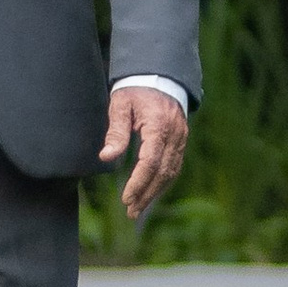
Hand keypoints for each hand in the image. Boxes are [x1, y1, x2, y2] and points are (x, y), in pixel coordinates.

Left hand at [101, 84, 187, 223]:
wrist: (159, 75)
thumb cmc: (136, 89)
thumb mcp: (121, 105)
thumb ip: (116, 132)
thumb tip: (106, 157)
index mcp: (159, 125)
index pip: (150, 162)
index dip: (138, 183)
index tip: (125, 199)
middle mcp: (174, 134)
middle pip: (162, 172)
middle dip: (146, 194)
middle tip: (130, 211)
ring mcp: (181, 138)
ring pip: (171, 172)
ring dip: (155, 192)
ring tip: (138, 208)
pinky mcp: (181, 140)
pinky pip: (174, 166)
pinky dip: (163, 182)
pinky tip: (151, 192)